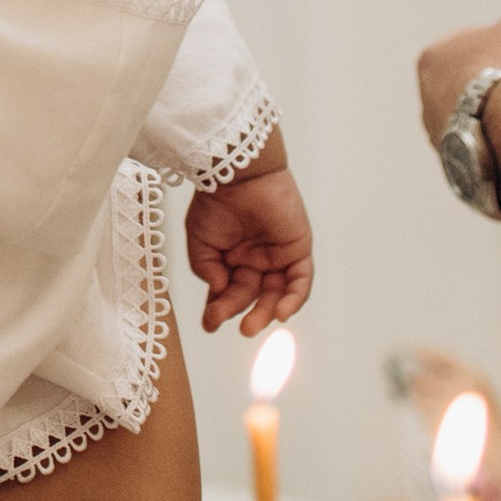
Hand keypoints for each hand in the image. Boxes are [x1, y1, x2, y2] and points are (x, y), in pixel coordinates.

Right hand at [184, 154, 314, 334]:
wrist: (238, 174)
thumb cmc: (216, 201)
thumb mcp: (200, 241)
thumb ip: (206, 270)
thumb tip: (218, 292)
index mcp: (232, 259)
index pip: (228, 292)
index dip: (219, 309)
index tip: (209, 325)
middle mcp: (255, 260)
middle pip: (252, 296)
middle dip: (240, 312)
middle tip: (230, 324)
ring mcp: (277, 257)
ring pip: (276, 294)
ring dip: (265, 312)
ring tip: (249, 327)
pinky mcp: (298, 250)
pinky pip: (300, 282)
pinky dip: (293, 300)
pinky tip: (281, 314)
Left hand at [416, 0, 500, 148]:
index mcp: (433, 58)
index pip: (470, 46)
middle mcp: (425, 100)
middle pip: (469, 87)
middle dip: (496, 87)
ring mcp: (439, 137)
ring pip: (474, 122)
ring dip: (497, 122)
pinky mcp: (457, 169)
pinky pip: (482, 154)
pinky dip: (500, 151)